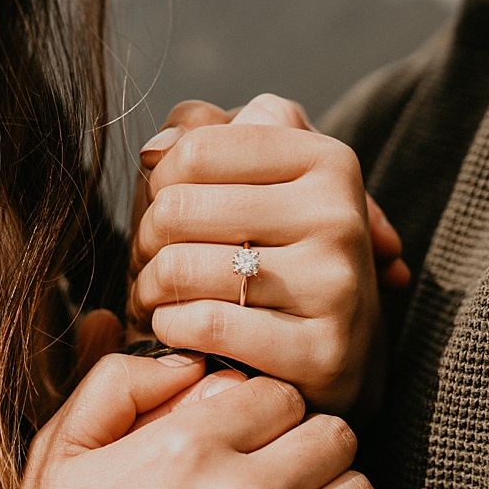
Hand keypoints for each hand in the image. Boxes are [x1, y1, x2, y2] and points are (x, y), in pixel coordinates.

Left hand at [130, 94, 404, 414]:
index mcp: (328, 161)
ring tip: (158, 298)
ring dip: (149, 290)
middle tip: (151, 262)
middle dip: (144, 241)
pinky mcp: (321, 353)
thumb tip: (156, 148)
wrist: (344, 353)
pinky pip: (204, 325)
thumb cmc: (281, 254)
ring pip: (180, 268)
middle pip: (176, 208)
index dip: (158, 182)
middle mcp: (339, 217)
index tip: (166, 208)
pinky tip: (179, 328)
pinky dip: (170, 328)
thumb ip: (205, 135)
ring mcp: (335, 287)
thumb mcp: (261, 178)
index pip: (195, 149)